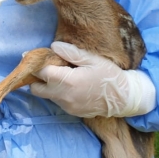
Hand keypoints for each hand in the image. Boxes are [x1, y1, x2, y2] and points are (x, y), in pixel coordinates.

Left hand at [30, 41, 155, 117]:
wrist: (124, 99)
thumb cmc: (109, 76)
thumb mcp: (93, 60)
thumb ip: (71, 53)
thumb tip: (53, 46)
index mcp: (68, 81)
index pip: (41, 72)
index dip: (36, 63)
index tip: (34, 56)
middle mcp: (64, 96)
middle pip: (36, 88)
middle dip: (37, 77)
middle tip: (45, 66)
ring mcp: (67, 106)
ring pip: (46, 95)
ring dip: (48, 85)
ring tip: (59, 74)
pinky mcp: (71, 112)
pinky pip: (57, 101)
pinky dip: (57, 92)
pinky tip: (69, 84)